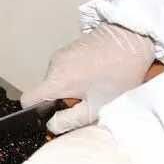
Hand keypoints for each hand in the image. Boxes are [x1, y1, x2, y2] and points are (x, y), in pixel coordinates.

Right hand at [21, 23, 153, 134]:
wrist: (136, 37)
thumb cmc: (119, 72)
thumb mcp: (96, 107)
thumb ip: (69, 121)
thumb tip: (52, 126)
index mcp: (56, 80)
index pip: (28, 100)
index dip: (35, 111)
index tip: (51, 116)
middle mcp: (54, 64)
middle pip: (46, 90)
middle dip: (61, 100)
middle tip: (86, 103)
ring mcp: (63, 53)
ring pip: (57, 79)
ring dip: (71, 87)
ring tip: (96, 87)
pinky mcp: (73, 46)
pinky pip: (67, 68)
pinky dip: (77, 75)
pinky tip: (98, 75)